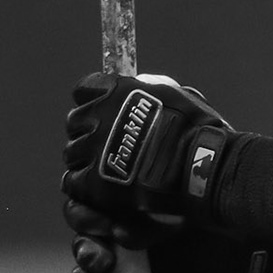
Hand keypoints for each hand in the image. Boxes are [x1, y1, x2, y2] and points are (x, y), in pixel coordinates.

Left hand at [61, 71, 230, 223]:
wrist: (200, 166)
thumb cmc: (196, 130)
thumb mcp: (173, 94)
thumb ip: (146, 89)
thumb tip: (136, 85)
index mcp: (117, 91)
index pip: (84, 89)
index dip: (92, 101)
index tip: (102, 112)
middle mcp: (100, 116)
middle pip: (74, 122)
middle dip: (87, 131)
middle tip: (105, 144)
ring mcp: (95, 149)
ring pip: (72, 152)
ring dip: (86, 159)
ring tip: (107, 168)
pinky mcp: (93, 182)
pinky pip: (73, 181)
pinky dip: (84, 185)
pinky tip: (102, 187)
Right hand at [65, 200, 272, 272]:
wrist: (236, 257)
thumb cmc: (213, 224)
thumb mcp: (186, 211)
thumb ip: (157, 213)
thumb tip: (123, 229)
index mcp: (124, 206)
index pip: (86, 207)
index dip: (85, 215)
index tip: (106, 225)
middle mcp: (115, 236)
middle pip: (81, 241)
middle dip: (85, 251)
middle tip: (105, 260)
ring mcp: (118, 269)